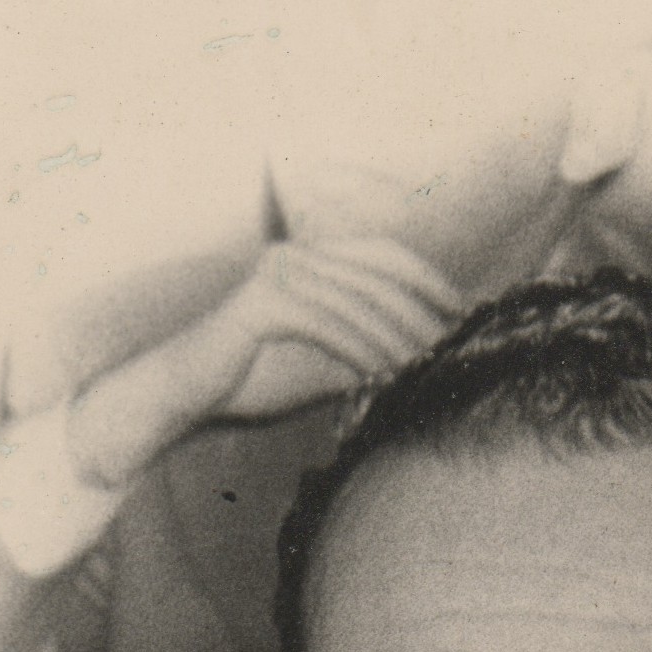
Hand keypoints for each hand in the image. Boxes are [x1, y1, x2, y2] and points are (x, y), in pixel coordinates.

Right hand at [65, 237, 462, 493]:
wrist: (183, 396)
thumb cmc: (249, 382)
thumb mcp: (322, 365)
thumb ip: (365, 354)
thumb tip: (422, 363)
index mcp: (310, 258)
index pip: (385, 257)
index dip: (430, 281)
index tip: (468, 313)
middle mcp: (295, 255)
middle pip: (378, 271)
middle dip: (424, 307)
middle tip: (462, 340)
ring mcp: (276, 273)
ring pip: (357, 298)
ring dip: (398, 332)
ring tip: (432, 363)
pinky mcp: (261, 304)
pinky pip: (326, 322)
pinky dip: (360, 347)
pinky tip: (386, 371)